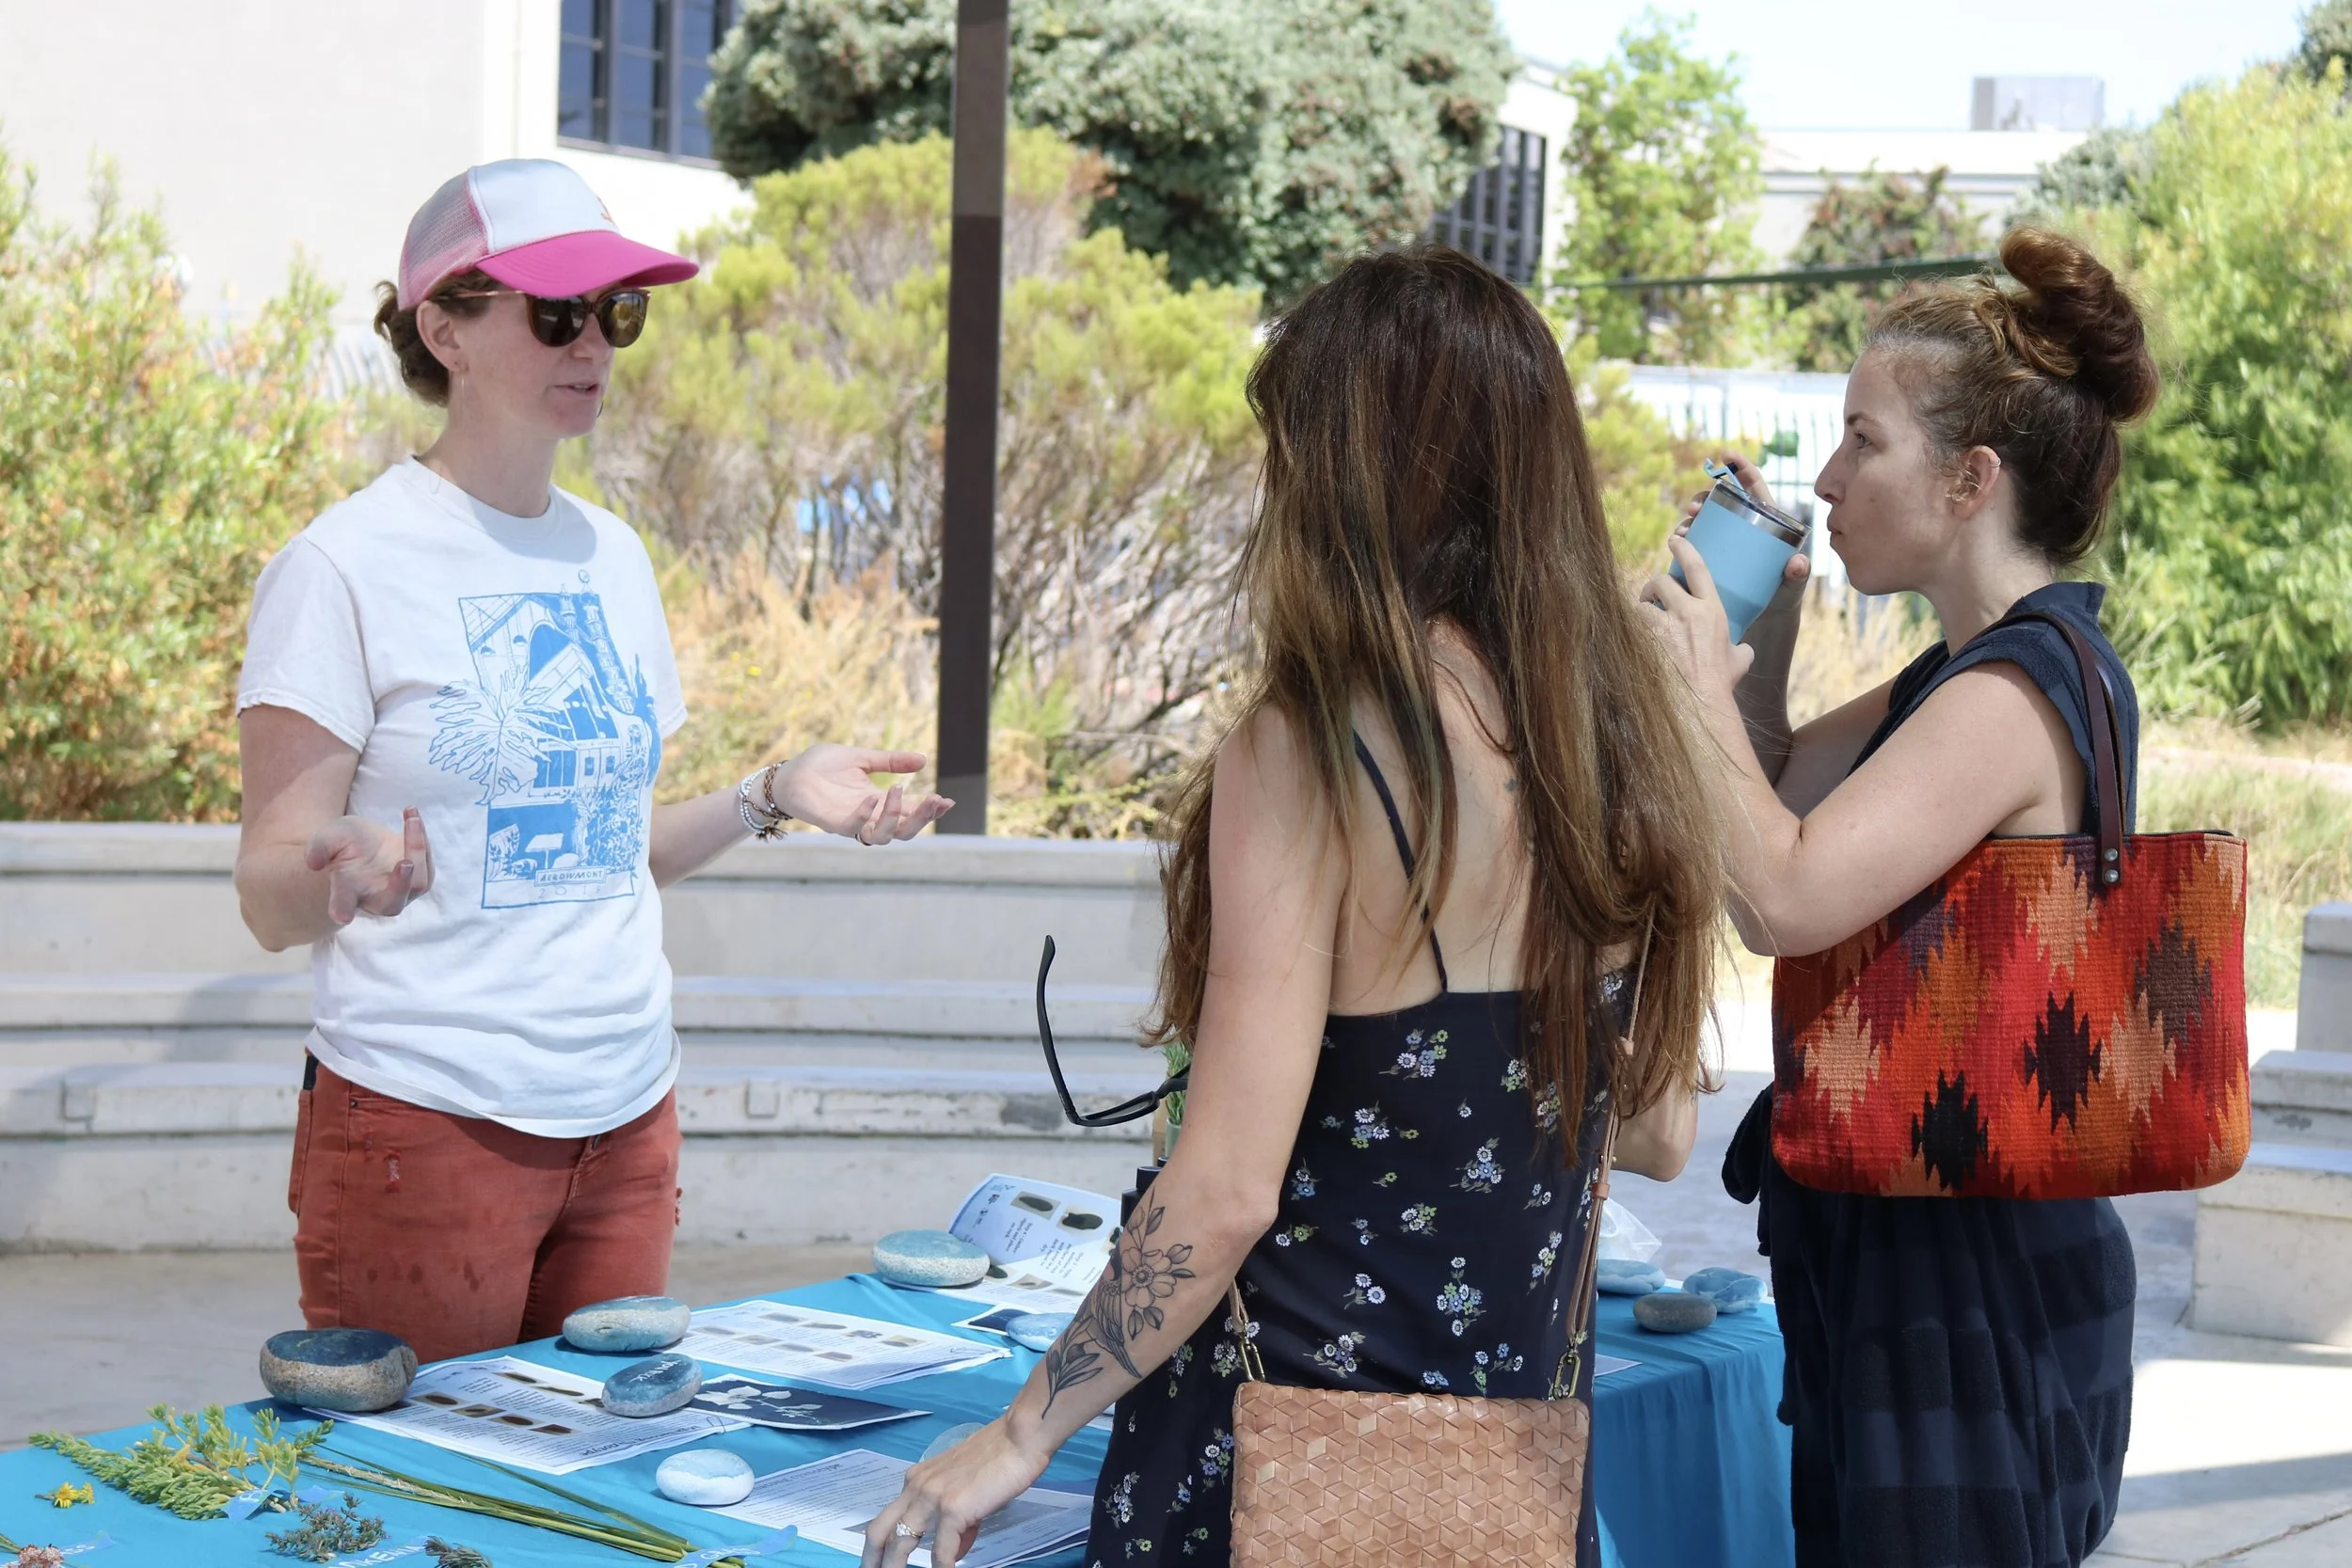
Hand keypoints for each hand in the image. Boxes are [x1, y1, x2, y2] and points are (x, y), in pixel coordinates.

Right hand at [305, 807, 431, 924]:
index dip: (342, 911)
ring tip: (412, 821)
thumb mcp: (328, 838)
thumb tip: (313, 861)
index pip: (343, 905)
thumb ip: (319, 848)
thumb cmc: (341, 844)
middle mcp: (374, 897)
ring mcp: (400, 890)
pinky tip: (411, 814)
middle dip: (400, 886)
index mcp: (347, 891)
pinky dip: (422, 838)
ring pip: (417, 882)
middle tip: (405, 863)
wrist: (363, 842)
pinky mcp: (418, 876)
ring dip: (418, 850)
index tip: (342, 916)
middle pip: (391, 904)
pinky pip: (426, 863)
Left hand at [771, 745, 952, 843]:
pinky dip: (866, 814)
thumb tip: (923, 760)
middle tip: (936, 801)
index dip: (930, 811)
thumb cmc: (821, 766)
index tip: (947, 801)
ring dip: (896, 818)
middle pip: (904, 831)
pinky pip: (854, 828)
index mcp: (878, 803)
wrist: (789, 772)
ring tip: (900, 792)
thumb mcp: (862, 758)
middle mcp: (869, 817)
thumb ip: (890, 761)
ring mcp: (852, 822)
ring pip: (883, 836)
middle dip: (922, 819)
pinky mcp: (833, 823)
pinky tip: (872, 796)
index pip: (910, 813)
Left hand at [861, 1416, 1051, 1567]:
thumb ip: (957, 1522)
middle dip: (872, 1560)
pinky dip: (943, 1567)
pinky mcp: (953, 1508)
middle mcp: (917, 1486)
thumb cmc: (999, 1459)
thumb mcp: (966, 1489)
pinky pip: (942, 1551)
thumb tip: (955, 1551)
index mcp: (917, 1479)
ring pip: (901, 1543)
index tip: (876, 1562)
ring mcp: (932, 1497)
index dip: (877, 1545)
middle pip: (880, 1531)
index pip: (887, 1517)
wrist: (1019, 1438)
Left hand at [1641, 535, 1752, 707]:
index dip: (1684, 549)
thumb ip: (1740, 649)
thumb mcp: (1738, 661)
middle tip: (1653, 596)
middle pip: (1661, 581)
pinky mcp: (1644, 642)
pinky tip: (1634, 639)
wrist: (1699, 704)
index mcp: (1710, 611)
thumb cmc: (1720, 683)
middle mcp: (1686, 613)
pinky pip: (1631, 627)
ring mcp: (1662, 628)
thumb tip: (1743, 649)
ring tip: (1644, 620)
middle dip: (1653, 586)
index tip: (1675, 540)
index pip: (1697, 568)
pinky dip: (1631, 630)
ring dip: (1640, 608)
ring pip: (1641, 604)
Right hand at [1674, 450, 1809, 619]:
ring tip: (1684, 529)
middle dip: (1704, 496)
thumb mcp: (1792, 585)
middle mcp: (1744, 525)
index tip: (1725, 453)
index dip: (1740, 465)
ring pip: (1705, 518)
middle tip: (1695, 508)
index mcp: (1766, 519)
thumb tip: (1797, 563)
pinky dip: (1684, 536)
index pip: (1753, 484)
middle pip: (1722, 500)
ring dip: (1690, 517)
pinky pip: (1695, 539)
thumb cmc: (1784, 596)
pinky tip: (1677, 540)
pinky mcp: (1711, 554)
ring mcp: (1726, 539)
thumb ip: (1797, 575)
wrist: (1766, 617)